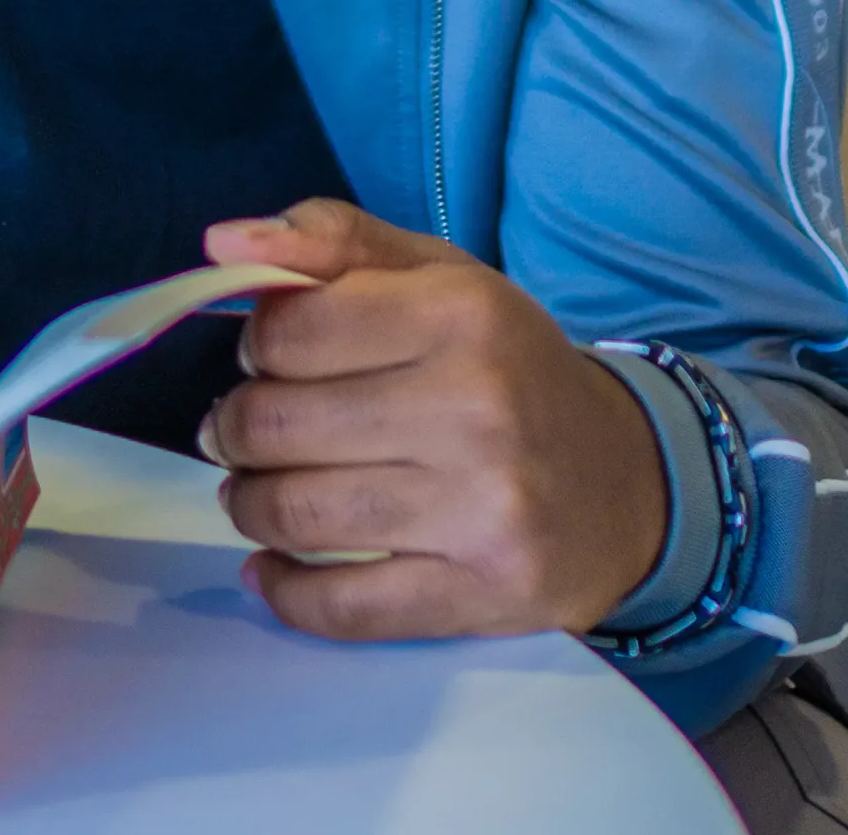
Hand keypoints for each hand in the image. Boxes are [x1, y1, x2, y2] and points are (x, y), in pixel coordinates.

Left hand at [198, 200, 668, 639]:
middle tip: (242, 431)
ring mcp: (482, 510)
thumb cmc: (506, 363)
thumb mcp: (437, 275)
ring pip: (297, 514)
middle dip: (237, 429)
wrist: (626, 481)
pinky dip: (285, 590)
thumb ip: (331, 240)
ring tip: (253, 490)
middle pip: (279, 425)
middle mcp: (475, 408)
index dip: (256, 345)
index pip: (288, 330)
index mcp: (459, 313)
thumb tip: (221, 244)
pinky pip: (342, 607)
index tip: (268, 357)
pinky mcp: (483, 596)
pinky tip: (271, 565)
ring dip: (249, 504)